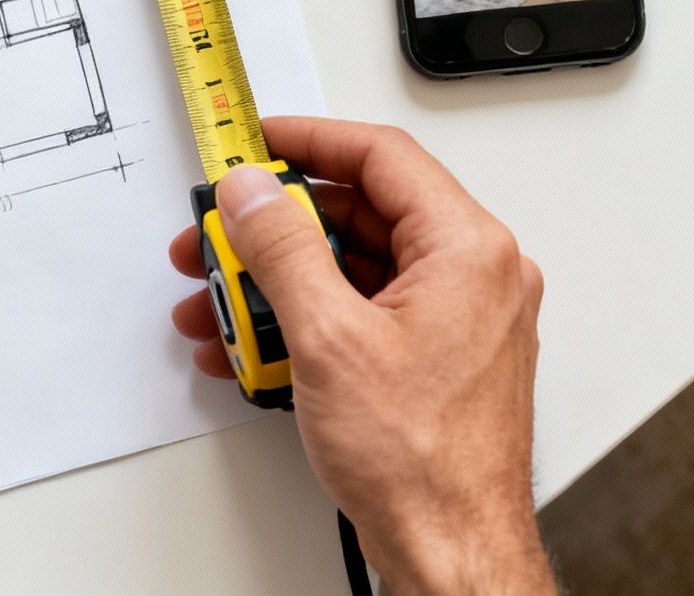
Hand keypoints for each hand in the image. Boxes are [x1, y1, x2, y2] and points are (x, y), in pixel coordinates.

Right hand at [168, 117, 552, 595]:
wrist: (452, 551)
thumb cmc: (423, 463)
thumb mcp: (329, 338)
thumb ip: (282, 250)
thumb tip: (255, 193)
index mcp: (468, 250)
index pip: (382, 158)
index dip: (310, 142)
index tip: (258, 143)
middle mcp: (474, 276)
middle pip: (361, 216)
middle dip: (276, 230)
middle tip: (219, 237)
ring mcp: (457, 320)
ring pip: (353, 272)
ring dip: (280, 284)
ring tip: (221, 302)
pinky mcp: (434, 360)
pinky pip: (361, 317)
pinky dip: (306, 323)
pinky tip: (252, 345)